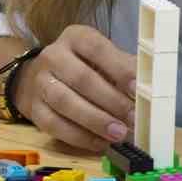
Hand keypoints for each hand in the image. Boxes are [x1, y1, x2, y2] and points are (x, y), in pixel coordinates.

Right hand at [11, 25, 136, 152]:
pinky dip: (79, 137)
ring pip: (65, 102)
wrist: (38, 77)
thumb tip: (148, 85)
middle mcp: (53, 56)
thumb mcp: (103, 58)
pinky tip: (100, 142)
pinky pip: (54, 125)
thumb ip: (124, 68)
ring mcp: (40, 83)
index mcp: (76, 37)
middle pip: (81, 79)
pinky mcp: (33, 108)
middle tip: (132, 117)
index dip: (118, 68)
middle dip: (110, 101)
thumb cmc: (84, 66)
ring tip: (118, 133)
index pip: (97, 48)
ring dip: (95, 121)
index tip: (138, 88)